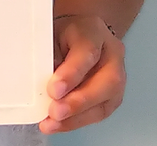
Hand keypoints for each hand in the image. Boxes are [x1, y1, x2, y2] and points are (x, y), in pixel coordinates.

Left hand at [39, 14, 126, 134]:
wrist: (81, 34)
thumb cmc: (64, 35)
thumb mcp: (52, 34)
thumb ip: (48, 55)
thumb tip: (38, 82)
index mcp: (94, 31)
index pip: (88, 51)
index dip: (72, 73)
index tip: (54, 89)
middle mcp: (112, 53)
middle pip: (107, 81)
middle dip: (79, 101)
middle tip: (55, 112)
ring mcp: (118, 76)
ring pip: (106, 101)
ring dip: (77, 117)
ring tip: (53, 123)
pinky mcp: (113, 96)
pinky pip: (99, 113)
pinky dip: (77, 122)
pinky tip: (60, 125)